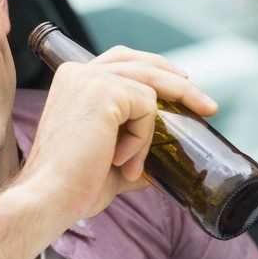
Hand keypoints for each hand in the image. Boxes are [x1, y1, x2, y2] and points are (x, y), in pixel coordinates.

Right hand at [19, 46, 217, 221]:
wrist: (49, 197)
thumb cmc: (72, 185)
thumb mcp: (108, 161)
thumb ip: (132, 154)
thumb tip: (154, 168)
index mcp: (75, 81)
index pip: (125, 61)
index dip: (157, 72)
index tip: (184, 87)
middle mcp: (80, 72)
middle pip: (144, 63)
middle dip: (180, 84)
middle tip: (207, 106)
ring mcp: (91, 78)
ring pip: (151, 87)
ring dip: (151, 130)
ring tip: (133, 164)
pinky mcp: (104, 92)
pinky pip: (147, 108)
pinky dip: (141, 139)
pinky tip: (118, 159)